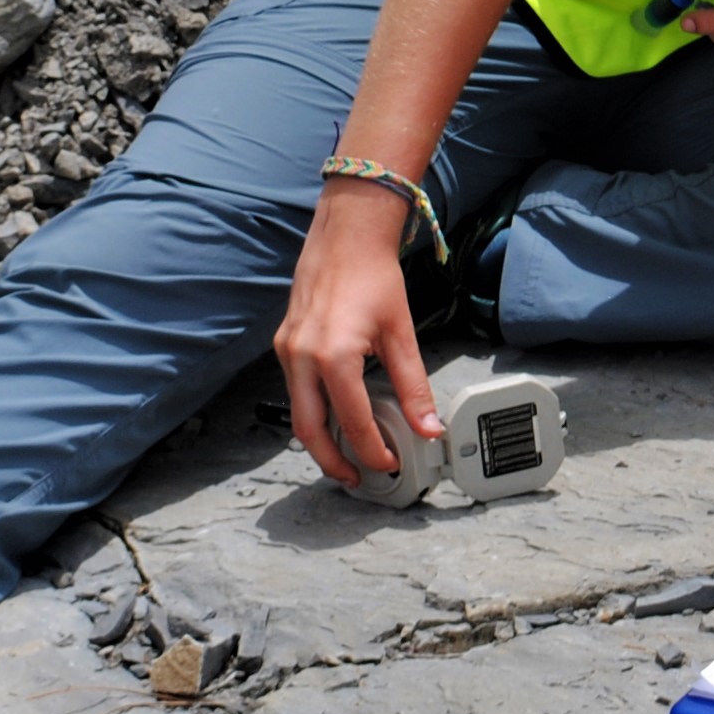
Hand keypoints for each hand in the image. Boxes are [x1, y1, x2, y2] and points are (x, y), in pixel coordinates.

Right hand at [271, 183, 445, 485]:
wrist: (346, 234)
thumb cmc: (373, 275)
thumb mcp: (401, 334)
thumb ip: (414, 386)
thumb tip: (429, 427)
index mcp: (332, 356)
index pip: (352, 422)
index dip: (372, 450)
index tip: (389, 464)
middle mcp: (301, 356)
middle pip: (309, 430)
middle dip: (332, 461)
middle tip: (356, 478)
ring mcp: (287, 349)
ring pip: (297, 412)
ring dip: (319, 439)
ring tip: (346, 455)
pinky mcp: (284, 343)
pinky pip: (294, 390)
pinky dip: (312, 411)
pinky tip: (335, 416)